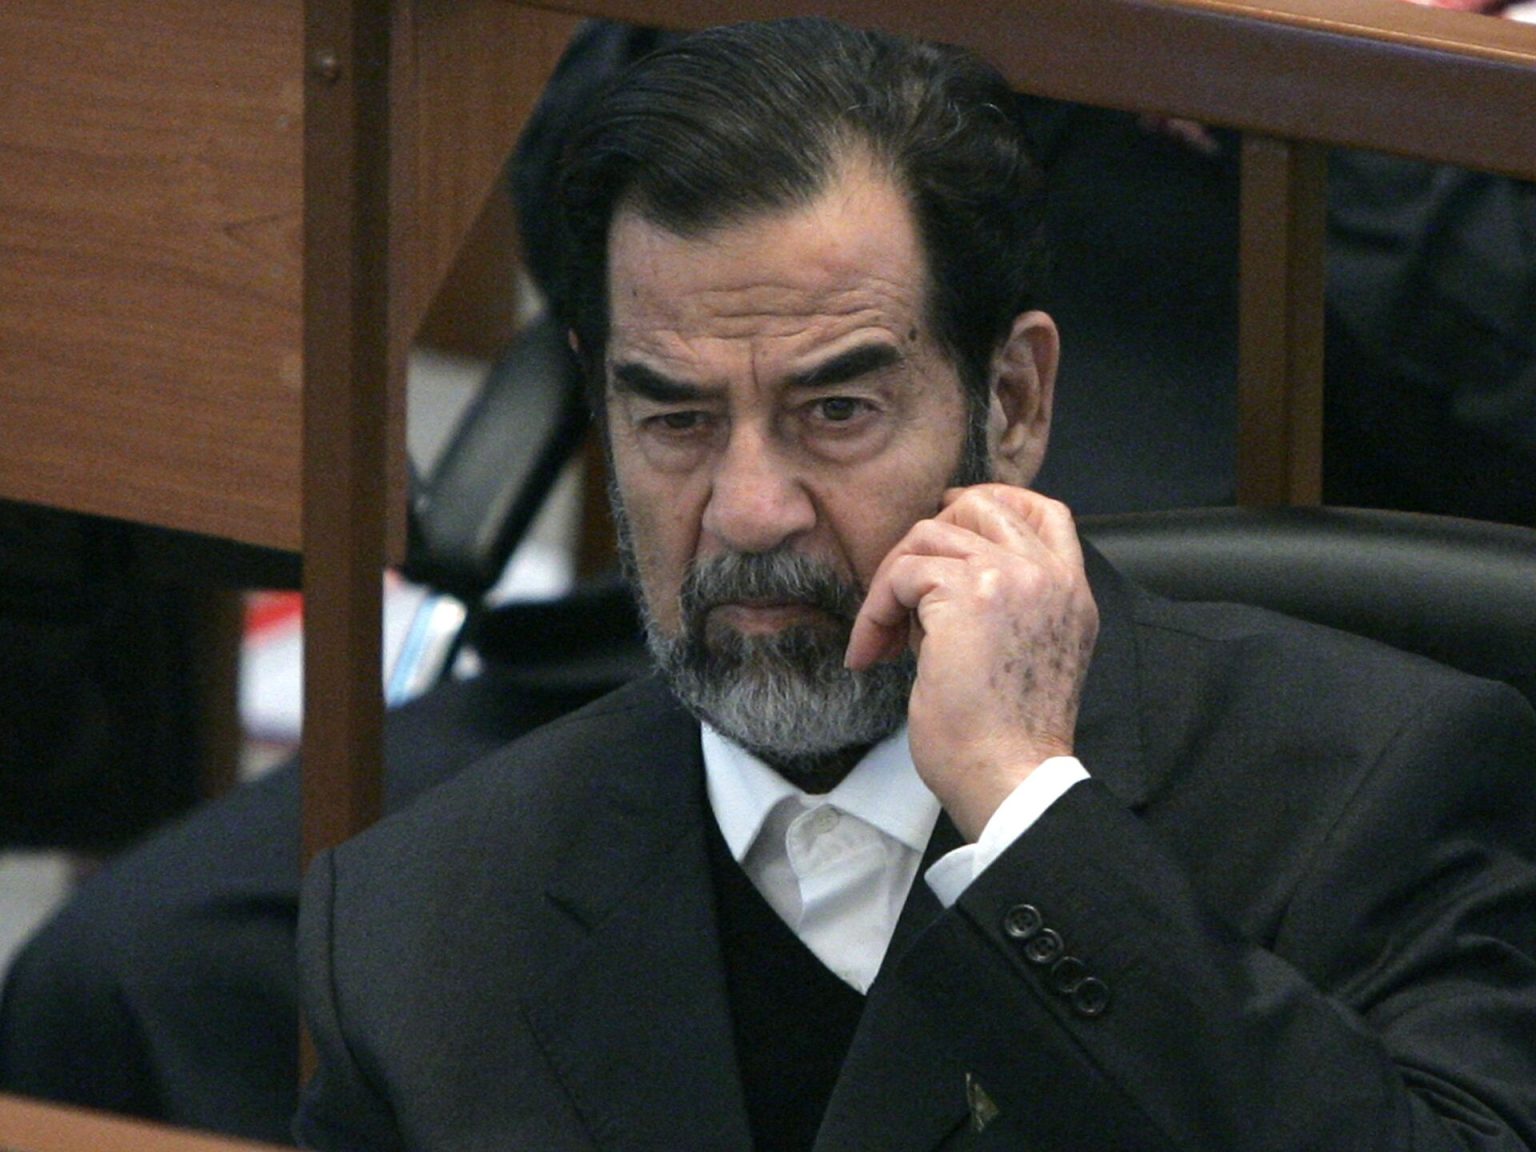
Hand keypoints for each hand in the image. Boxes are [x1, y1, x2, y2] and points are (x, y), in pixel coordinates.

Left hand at [846, 485, 1097, 839]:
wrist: (1009, 778)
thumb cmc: (1006, 738)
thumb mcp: (1028, 656)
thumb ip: (1008, 608)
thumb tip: (939, 577)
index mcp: (1071, 593)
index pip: (1043, 511)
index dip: (987, 507)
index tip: (946, 527)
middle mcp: (1050, 577)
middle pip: (981, 505)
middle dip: (927, 540)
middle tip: (900, 592)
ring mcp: (1013, 578)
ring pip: (930, 536)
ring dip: (892, 584)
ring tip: (883, 638)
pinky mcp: (969, 593)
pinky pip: (902, 573)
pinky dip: (875, 611)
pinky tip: (871, 653)